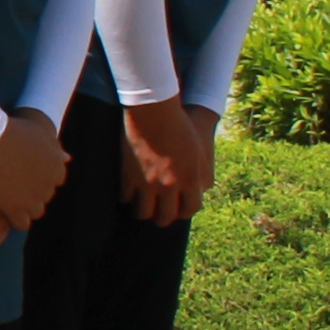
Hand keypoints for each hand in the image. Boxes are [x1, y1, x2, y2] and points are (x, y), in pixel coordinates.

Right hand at [0, 111, 70, 231]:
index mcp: (57, 168)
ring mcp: (32, 199)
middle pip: (44, 196)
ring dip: (25, 207)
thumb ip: (55, 147)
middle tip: (15, 184)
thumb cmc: (14, 129)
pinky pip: (22, 224)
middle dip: (33, 192)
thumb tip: (68, 158)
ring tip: (9, 200)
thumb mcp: (40, 132)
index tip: (26, 173)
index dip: (40, 177)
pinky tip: (5, 212)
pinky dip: (15, 220)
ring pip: (35, 212)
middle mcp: (49, 186)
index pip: (55, 180)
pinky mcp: (14, 209)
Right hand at [123, 99, 216, 223]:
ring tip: (143, 207)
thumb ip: (203, 174)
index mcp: (190, 180)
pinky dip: (127, 198)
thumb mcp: (200, 151)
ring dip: (144, 212)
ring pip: (143, 213)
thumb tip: (201, 191)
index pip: (190, 209)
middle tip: (160, 214)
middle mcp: (169, 186)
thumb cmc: (181, 127)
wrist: (155, 111)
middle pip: (166, 217)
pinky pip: (126, 198)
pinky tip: (129, 194)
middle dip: (164, 219)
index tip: (180, 210)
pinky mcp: (129, 176)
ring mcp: (147, 183)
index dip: (185, 212)